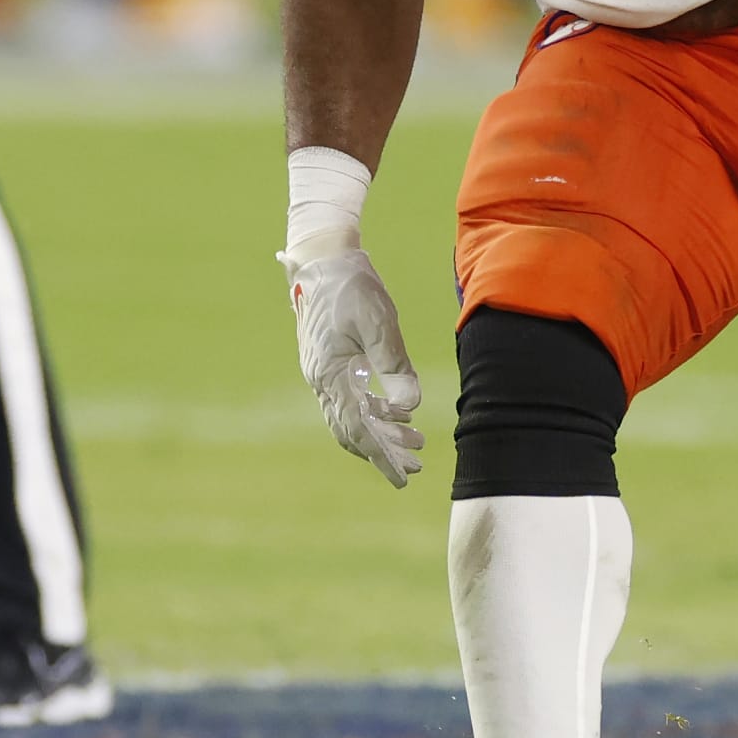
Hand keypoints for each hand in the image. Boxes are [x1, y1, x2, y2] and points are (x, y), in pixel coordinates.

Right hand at [278, 247, 423, 487]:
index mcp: (331, 374)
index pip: (358, 429)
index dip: (382, 456)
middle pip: (353, 431)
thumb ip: (394, 365)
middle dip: (384, 453)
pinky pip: (348, 401)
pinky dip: (372, 414)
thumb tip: (407, 407)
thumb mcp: (379, 322)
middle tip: (416, 467)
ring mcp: (322, 373)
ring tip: (415, 442)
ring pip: (350, 418)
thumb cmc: (351, 286)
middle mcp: (321, 380)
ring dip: (381, 435)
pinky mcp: (329, 364)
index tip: (403, 476)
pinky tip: (397, 414)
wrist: (323, 260)